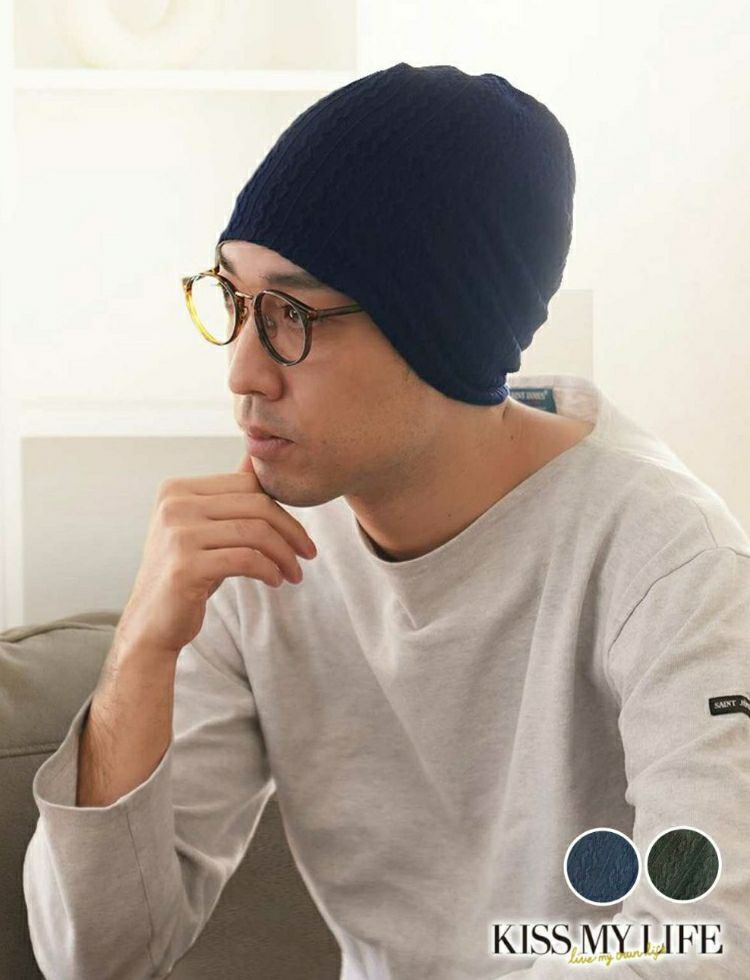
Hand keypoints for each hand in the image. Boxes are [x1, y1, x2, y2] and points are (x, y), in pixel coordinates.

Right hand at [115, 452, 316, 656]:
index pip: (247, 485)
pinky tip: (275, 581)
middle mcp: (174, 505)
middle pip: (255, 505)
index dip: (281, 509)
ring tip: (293, 573)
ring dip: (284, 555)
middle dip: (291, 531)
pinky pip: (246, 559)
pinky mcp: (185, 566)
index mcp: (177, 489)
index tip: (298, 536)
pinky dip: (269, 570)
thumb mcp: (207, 528)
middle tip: (307, 555)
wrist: (152, 623)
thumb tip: (255, 456)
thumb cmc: (187, 573)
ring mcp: (177, 534)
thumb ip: (229, 495)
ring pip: (255, 532)